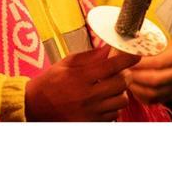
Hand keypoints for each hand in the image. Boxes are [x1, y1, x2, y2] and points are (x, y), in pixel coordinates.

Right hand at [24, 45, 139, 120]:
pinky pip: (114, 114)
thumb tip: (108, 49)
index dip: (128, 58)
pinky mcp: (92, 123)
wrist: (35, 107)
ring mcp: (91, 112)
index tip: (136, 54)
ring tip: (112, 87)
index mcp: (81, 77)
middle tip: (122, 71)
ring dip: (121, 92)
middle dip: (126, 74)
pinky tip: (104, 100)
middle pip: (122, 83)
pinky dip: (114, 106)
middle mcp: (88, 95)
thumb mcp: (66, 63)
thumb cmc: (50, 82)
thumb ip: (89, 56)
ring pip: (122, 100)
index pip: (112, 65)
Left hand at [126, 42, 171, 103]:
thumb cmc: (150, 45)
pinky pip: (151, 100)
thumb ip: (134, 42)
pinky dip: (138, 94)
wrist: (159, 54)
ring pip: (152, 93)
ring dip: (135, 87)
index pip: (157, 63)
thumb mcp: (145, 38)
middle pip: (155, 80)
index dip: (139, 64)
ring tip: (124, 79)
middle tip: (122, 72)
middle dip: (135, 77)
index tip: (124, 63)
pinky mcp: (169, 96)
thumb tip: (121, 48)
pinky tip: (131, 85)